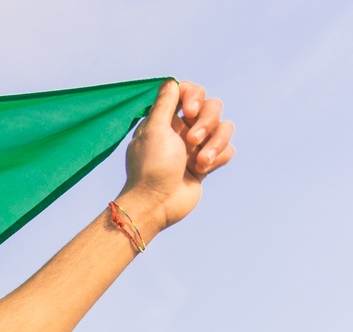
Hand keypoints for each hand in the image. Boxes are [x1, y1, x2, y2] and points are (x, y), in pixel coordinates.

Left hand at [119, 80, 234, 234]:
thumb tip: (170, 82)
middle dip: (207, 121)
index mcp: (167, 119)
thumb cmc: (150, 167)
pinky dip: (218, 157)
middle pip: (213, 106)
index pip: (190, 91)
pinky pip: (227, 149)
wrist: (157, 203)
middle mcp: (183, 130)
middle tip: (192, 140)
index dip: (195, 95)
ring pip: (225, 127)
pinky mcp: (207, 163)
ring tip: (200, 162)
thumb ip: (164, 104)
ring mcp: (197, 146)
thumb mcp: (154, 130)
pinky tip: (203, 170)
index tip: (188, 111)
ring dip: (216, 143)